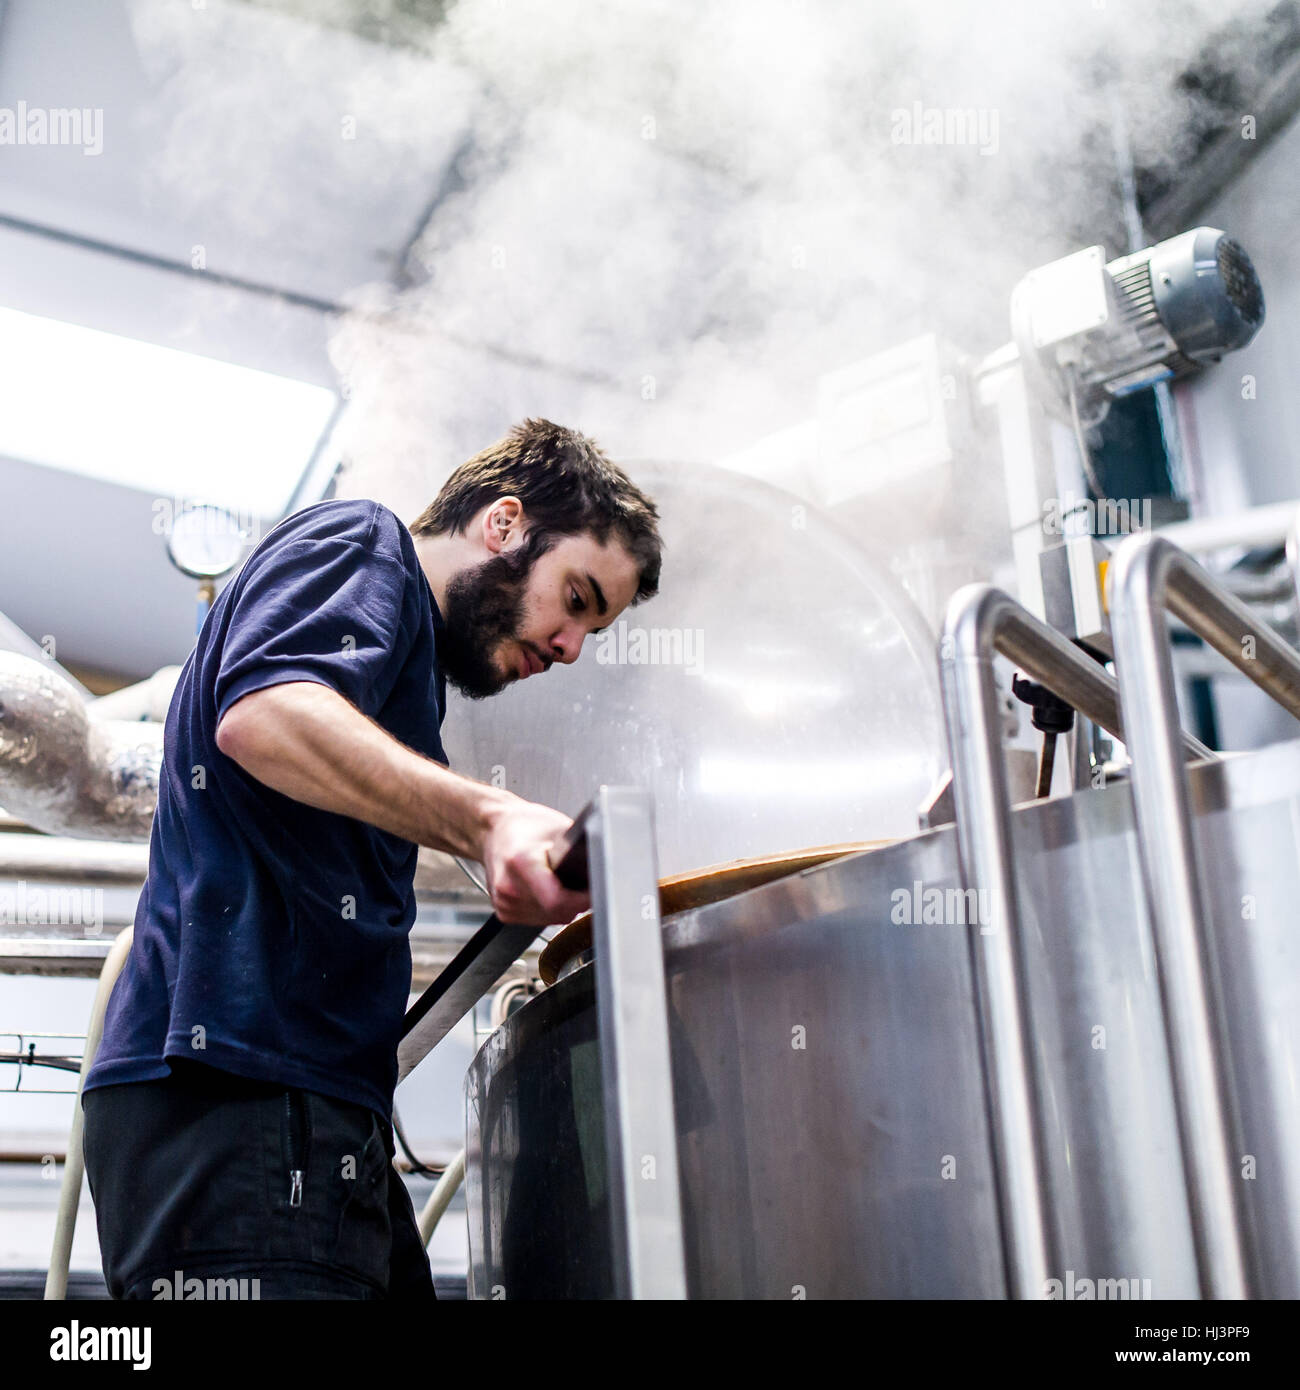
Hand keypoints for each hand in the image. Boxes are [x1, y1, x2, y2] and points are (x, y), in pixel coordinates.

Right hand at [479, 794, 590, 925]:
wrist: (495, 830)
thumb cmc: (525, 825)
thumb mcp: (559, 829)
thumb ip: (580, 851)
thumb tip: (604, 867)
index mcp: (521, 862)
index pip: (556, 900)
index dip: (582, 899)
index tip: (594, 890)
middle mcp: (508, 887)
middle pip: (557, 912)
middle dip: (577, 901)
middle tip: (582, 882)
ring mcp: (504, 903)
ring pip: (552, 920)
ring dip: (564, 907)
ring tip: (562, 882)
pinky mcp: (504, 912)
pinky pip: (539, 920)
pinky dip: (550, 909)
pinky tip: (547, 890)